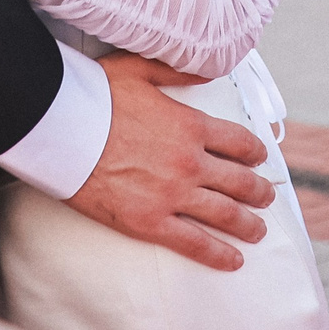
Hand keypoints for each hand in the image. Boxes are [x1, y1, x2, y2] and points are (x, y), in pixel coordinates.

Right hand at [64, 53, 272, 271]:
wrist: (62, 131)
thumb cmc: (94, 96)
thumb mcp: (137, 69)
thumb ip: (176, 70)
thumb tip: (208, 71)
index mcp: (191, 125)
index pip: (239, 142)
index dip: (255, 152)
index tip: (261, 159)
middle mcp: (190, 162)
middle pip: (239, 182)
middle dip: (259, 192)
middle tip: (267, 198)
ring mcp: (172, 195)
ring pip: (225, 215)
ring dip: (247, 225)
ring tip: (258, 232)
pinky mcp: (150, 222)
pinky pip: (194, 243)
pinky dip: (218, 254)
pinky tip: (233, 260)